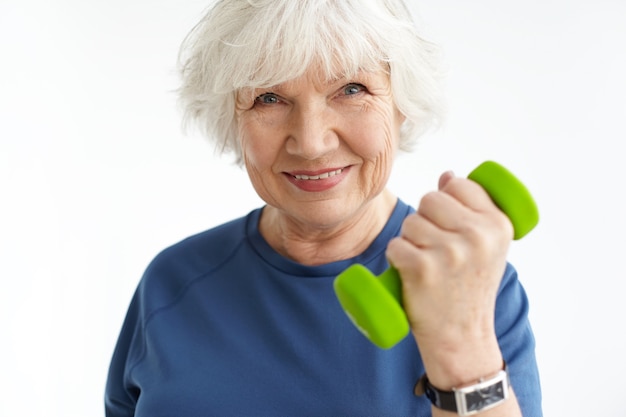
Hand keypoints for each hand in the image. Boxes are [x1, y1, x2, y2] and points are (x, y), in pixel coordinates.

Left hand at [386, 171, 513, 385]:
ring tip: (428, 265)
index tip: (451, 226)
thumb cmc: (469, 287)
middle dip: (425, 221)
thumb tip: (448, 176)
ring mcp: (450, 252)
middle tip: (436, 250)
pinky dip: (397, 260)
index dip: (446, 202)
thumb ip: (472, 209)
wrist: (462, 336)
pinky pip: (396, 246)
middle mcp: (478, 235)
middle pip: (429, 199)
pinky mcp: (423, 268)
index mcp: (498, 224)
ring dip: (410, 241)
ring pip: (410, 223)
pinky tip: (413, 275)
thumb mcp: (487, 247)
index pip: (458, 184)